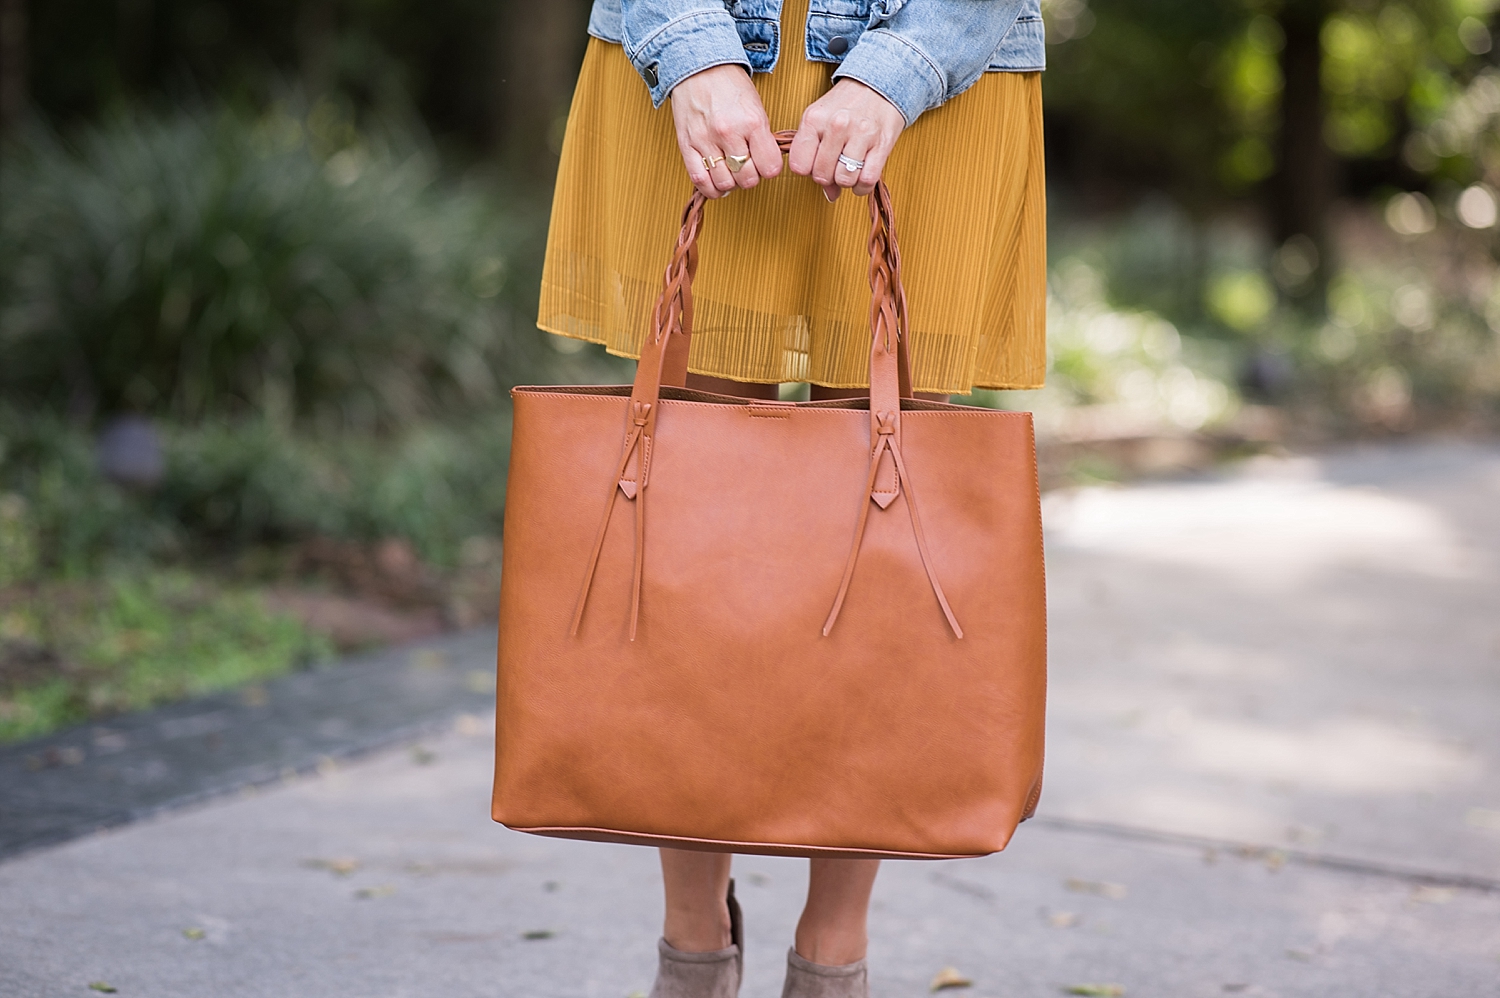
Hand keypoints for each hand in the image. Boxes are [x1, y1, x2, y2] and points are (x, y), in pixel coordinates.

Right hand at [669, 64, 783, 198]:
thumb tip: (764, 164)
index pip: (770, 167)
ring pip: (724, 183)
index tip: (765, 163)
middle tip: (747, 167)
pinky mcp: (687, 145)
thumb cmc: (729, 85)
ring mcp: (706, 140)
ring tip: (730, 171)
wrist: (698, 66)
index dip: (769, 168)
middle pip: (747, 179)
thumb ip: (761, 137)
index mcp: (752, 122)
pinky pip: (699, 180)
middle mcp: (729, 133)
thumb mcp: (756, 107)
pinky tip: (715, 182)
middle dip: (750, 177)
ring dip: (730, 183)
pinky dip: (710, 188)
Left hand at [788, 79, 904, 200]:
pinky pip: (867, 180)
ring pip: (844, 180)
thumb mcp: (819, 120)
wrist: (879, 86)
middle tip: (833, 166)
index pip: (799, 166)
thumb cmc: (845, 106)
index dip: (806, 170)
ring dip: (846, 181)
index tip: (814, 163)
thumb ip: (814, 155)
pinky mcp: (882, 144)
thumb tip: (829, 194)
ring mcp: (860, 134)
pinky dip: (862, 186)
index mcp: (814, 119)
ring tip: (848, 169)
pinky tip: (861, 175)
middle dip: (826, 177)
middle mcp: (836, 125)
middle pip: (822, 175)